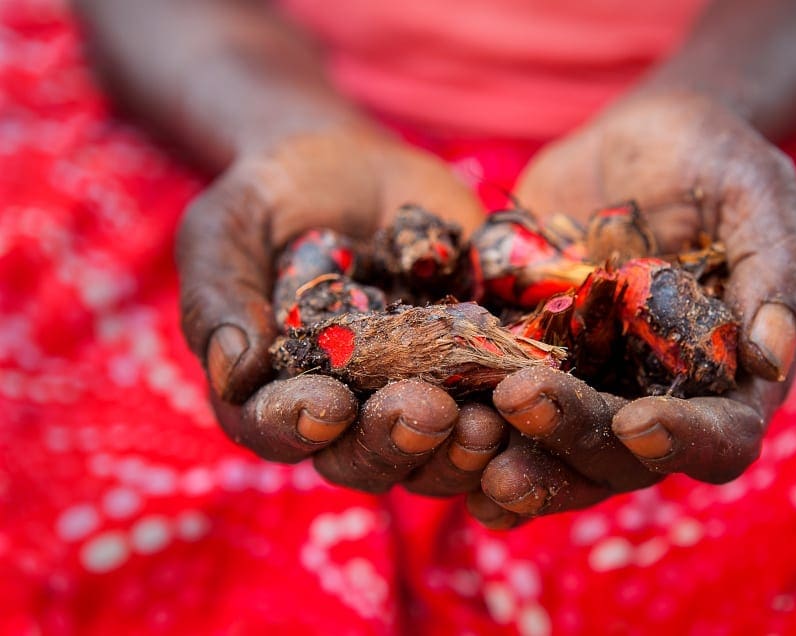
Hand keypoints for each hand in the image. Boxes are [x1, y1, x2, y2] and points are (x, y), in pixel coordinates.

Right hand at [177, 127, 504, 494]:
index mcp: (277, 395)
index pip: (280, 430)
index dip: (301, 426)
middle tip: (427, 412)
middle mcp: (349, 414)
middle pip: (366, 457)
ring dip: (462, 450)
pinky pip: (497, 410)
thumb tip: (232, 373)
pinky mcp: (474, 372)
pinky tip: (535, 398)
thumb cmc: (271, 199)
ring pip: (437, 454)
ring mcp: (416, 398)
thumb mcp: (225, 231)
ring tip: (486, 423)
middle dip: (395, 441)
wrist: (352, 165)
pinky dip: (516, 416)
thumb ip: (218, 299)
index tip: (327, 405)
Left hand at [470, 93, 795, 525]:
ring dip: (518, 458)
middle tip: (519, 399)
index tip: (635, 422)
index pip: (721, 437)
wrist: (632, 140)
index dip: (682, 442)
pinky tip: (438, 429)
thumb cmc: (711, 159)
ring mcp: (592, 388)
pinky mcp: (534, 364)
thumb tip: (773, 357)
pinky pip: (505, 415)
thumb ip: (777, 268)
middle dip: (574, 438)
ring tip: (469, 441)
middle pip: (624, 457)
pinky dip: (475, 432)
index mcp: (726, 375)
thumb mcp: (755, 192)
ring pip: (559, 453)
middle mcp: (657, 398)